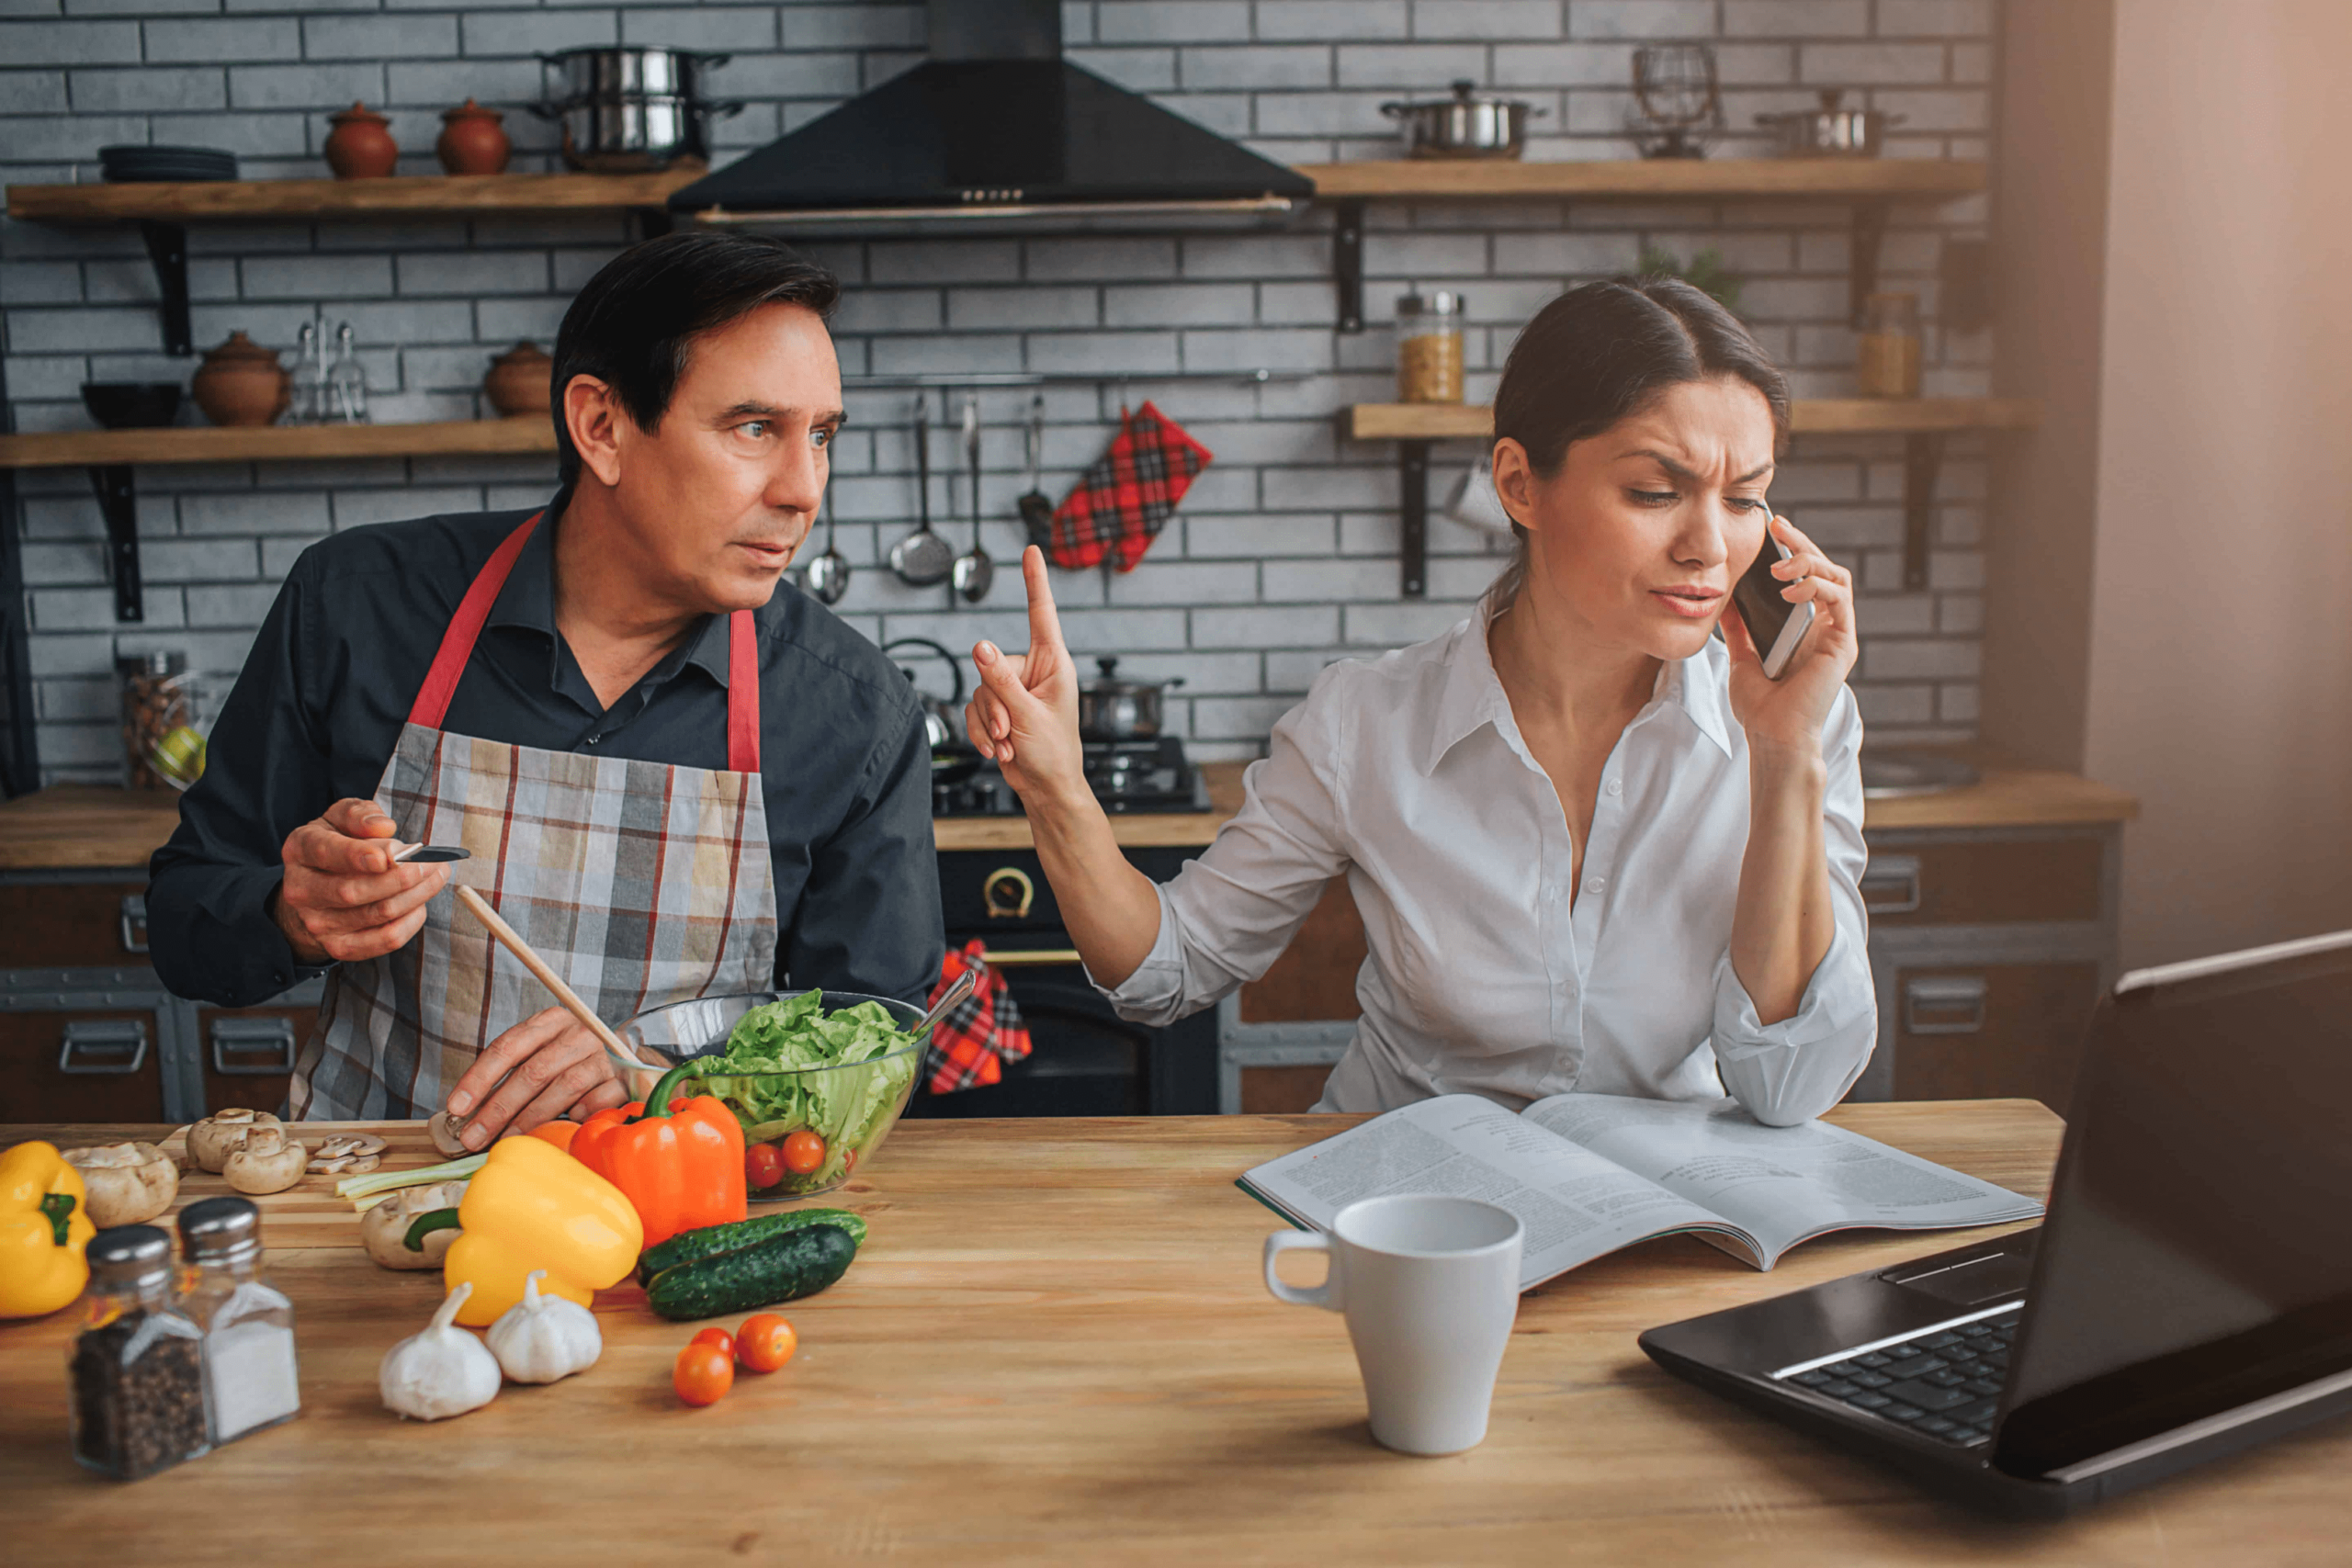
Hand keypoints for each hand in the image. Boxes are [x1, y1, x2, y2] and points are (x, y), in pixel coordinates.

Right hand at [270, 799, 448, 964]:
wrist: (316, 889)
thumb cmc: (337, 844)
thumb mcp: (341, 818)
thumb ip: (359, 815)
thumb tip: (384, 827)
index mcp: (300, 849)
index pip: (326, 852)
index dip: (359, 854)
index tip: (395, 853)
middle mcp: (301, 889)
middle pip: (352, 890)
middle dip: (400, 877)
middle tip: (432, 862)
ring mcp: (317, 922)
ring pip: (376, 914)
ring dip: (415, 895)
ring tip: (437, 876)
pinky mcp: (338, 946)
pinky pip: (384, 940)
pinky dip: (411, 922)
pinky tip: (421, 904)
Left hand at [442, 1006, 627, 1146]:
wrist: (621, 1057)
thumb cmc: (568, 1060)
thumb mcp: (538, 1053)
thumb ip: (510, 1075)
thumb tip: (468, 1113)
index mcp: (551, 1020)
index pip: (507, 1047)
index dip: (479, 1078)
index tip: (456, 1108)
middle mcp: (579, 1032)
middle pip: (533, 1071)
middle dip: (498, 1108)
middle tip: (473, 1137)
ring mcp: (604, 1055)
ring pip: (564, 1087)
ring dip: (530, 1118)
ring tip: (507, 1140)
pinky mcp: (624, 1079)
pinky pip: (596, 1102)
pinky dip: (576, 1117)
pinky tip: (561, 1129)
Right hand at [966, 546, 1087, 808]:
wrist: (1045, 787)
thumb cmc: (1053, 752)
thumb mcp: (1028, 715)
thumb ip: (1000, 680)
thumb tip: (979, 645)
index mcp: (1054, 663)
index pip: (1041, 613)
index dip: (1035, 580)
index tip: (1032, 549)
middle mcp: (1032, 670)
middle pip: (990, 666)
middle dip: (996, 705)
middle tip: (1013, 730)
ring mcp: (1013, 689)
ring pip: (979, 690)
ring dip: (990, 723)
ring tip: (1009, 743)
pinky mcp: (997, 708)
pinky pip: (973, 709)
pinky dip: (982, 732)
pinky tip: (998, 750)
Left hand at [1723, 514, 1859, 757]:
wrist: (1772, 737)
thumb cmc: (1761, 707)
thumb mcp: (1741, 658)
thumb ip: (1738, 630)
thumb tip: (1722, 600)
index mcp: (1806, 628)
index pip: (1808, 576)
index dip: (1794, 549)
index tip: (1773, 528)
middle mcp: (1827, 628)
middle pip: (1826, 569)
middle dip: (1803, 544)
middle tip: (1779, 527)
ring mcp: (1838, 635)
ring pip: (1837, 578)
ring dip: (1809, 563)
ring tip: (1779, 567)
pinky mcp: (1843, 644)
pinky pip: (1839, 601)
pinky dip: (1817, 587)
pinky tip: (1791, 590)